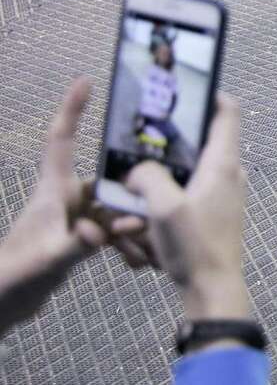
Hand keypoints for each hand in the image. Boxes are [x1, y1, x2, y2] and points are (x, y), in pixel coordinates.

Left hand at [0, 79, 144, 335]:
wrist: (2, 304)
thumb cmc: (16, 274)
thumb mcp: (49, 258)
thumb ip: (80, 242)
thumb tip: (107, 230)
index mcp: (53, 191)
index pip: (60, 140)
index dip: (71, 109)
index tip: (85, 81)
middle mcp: (66, 198)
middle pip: (107, 180)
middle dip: (131, 191)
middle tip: (154, 204)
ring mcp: (75, 218)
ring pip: (115, 208)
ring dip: (130, 225)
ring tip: (143, 247)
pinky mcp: (81, 238)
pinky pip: (113, 231)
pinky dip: (126, 243)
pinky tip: (137, 259)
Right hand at [122, 94, 250, 320]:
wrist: (213, 289)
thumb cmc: (194, 246)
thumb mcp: (163, 207)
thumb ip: (147, 177)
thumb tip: (139, 171)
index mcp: (224, 163)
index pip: (228, 112)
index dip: (209, 95)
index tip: (181, 90)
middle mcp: (229, 174)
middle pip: (204, 140)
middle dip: (172, 140)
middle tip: (142, 139)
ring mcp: (224, 194)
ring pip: (191, 170)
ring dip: (163, 176)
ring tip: (134, 188)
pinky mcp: (215, 213)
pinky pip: (189, 193)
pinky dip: (167, 198)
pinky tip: (142, 215)